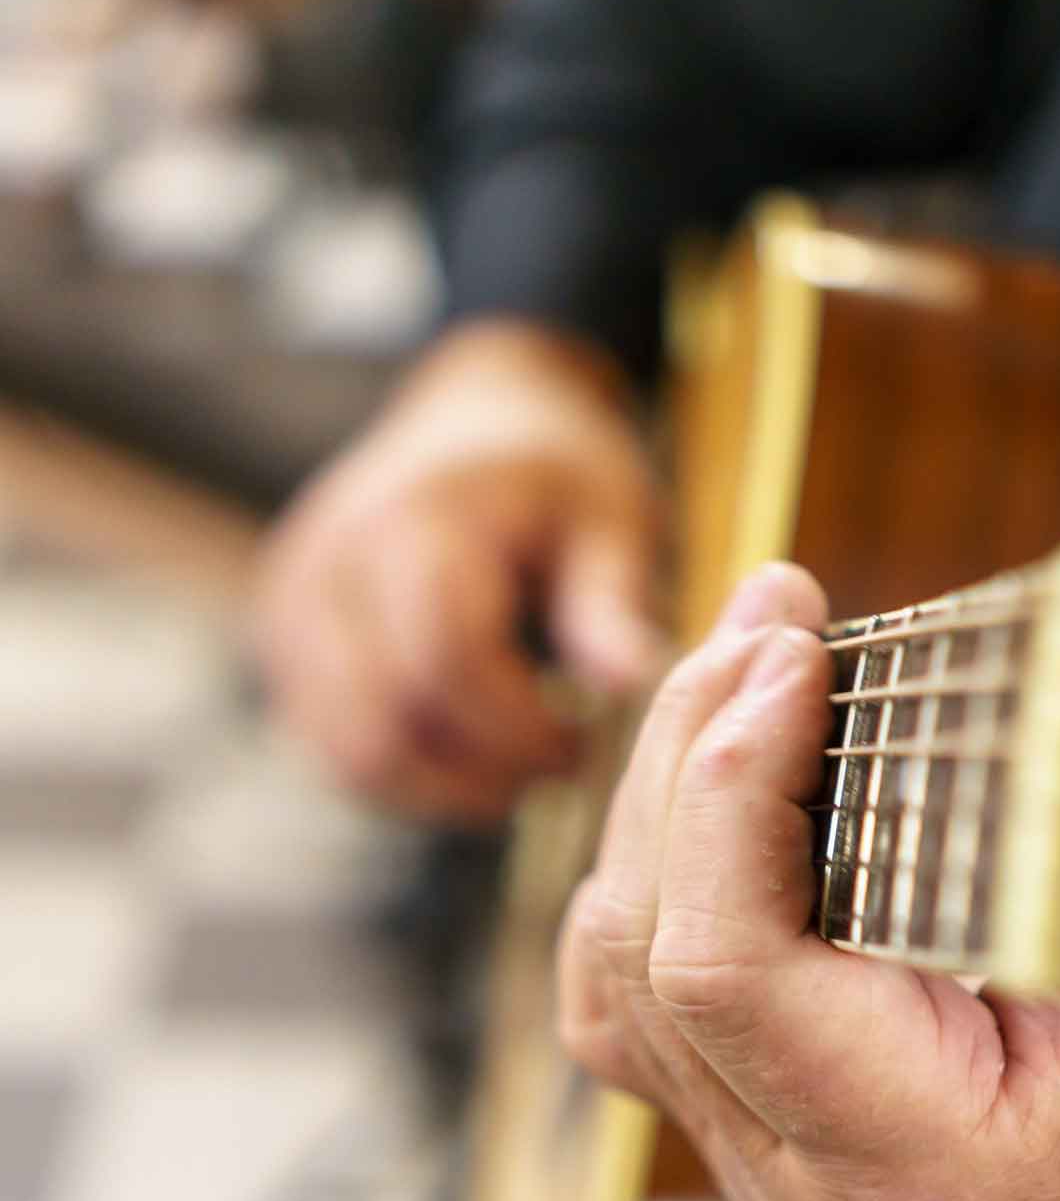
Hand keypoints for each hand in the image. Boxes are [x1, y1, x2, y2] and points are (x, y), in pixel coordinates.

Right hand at [255, 320, 671, 822]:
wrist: (478, 413)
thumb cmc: (559, 470)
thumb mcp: (611, 517)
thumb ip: (612, 602)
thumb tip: (632, 686)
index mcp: (419, 517)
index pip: (448, 658)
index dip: (520, 726)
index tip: (585, 744)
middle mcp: (333, 561)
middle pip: (388, 721)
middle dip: (484, 771)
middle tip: (560, 770)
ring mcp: (293, 604)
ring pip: (349, 753)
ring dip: (441, 787)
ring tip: (520, 768)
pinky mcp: (285, 641)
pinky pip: (329, 746)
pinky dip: (403, 774)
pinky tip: (472, 755)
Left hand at [559, 563, 1059, 1200]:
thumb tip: (1042, 668)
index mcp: (921, 1150)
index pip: (730, 971)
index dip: (734, 787)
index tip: (802, 655)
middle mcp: (809, 1166)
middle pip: (646, 947)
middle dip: (691, 746)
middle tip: (777, 613)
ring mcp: (771, 1141)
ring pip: (615, 961)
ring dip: (666, 780)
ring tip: (754, 653)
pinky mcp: (764, 1097)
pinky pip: (641, 979)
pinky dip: (667, 843)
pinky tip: (736, 747)